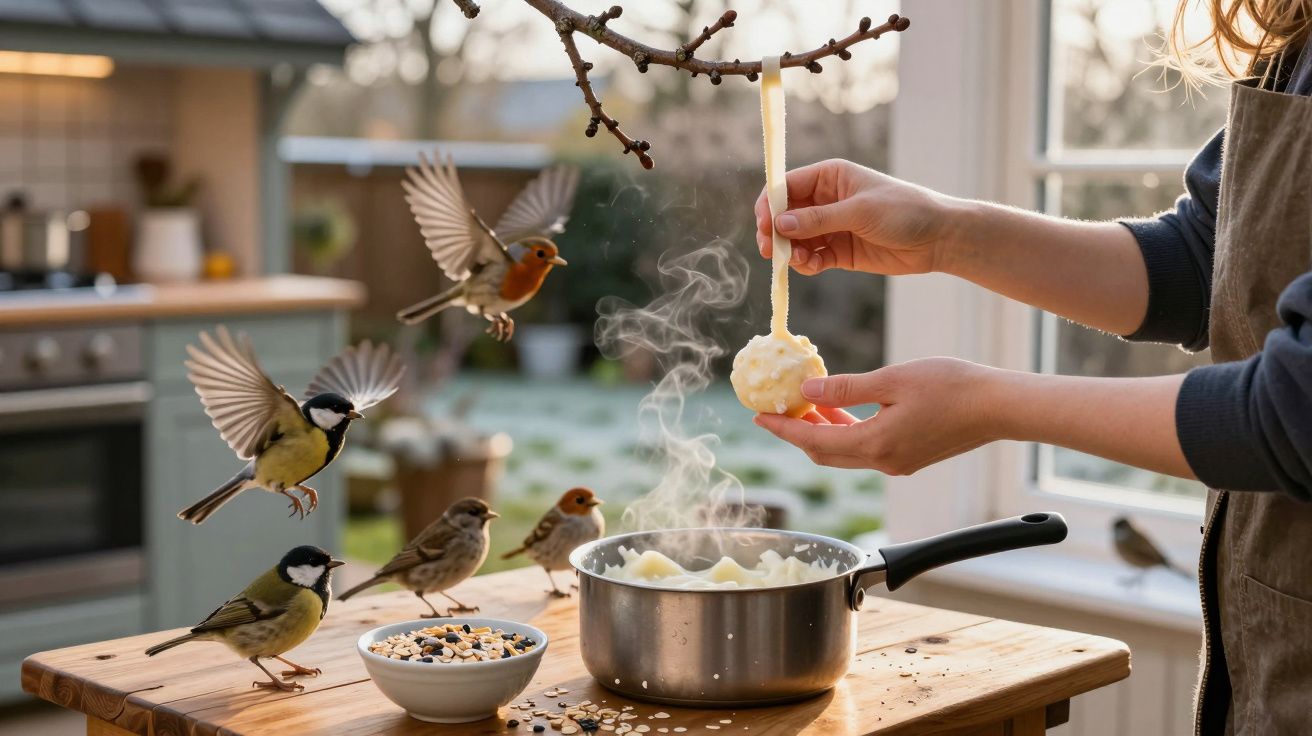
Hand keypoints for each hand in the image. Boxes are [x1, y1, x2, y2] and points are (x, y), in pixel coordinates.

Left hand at [753, 358, 1003, 474]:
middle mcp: (883, 462)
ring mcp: (898, 463)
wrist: (1000, 406)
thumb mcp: (892, 379)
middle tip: (775, 410)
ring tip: (805, 402)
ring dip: (823, 429)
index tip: (758, 417)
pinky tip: (842, 407)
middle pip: (825, 453)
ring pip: (845, 451)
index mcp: (875, 445)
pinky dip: (846, 430)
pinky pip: (865, 448)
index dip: (783, 429)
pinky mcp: (910, 457)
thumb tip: (807, 390)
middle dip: (797, 432)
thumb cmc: (952, 386)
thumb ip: (846, 388)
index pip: (813, 440)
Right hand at [754, 159, 965, 276]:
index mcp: (829, 177)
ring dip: (791, 252)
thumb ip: (818, 219)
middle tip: (770, 251)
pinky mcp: (839, 251)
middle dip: (775, 233)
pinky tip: (812, 266)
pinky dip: (806, 264)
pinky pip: (812, 257)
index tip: (763, 226)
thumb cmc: (904, 211)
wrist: (938, 238)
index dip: (770, 205)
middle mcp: (825, 200)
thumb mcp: (860, 211)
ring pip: (796, 239)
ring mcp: (831, 226)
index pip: (786, 186)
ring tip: (799, 261)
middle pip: (785, 215)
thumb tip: (780, 226)